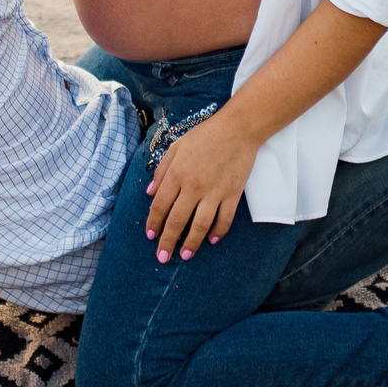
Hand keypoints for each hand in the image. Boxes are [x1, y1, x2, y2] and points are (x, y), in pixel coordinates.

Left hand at [143, 117, 258, 261]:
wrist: (237, 129)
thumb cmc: (205, 135)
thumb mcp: (176, 147)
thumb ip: (161, 170)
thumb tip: (150, 193)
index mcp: (176, 174)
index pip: (160, 206)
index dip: (154, 223)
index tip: (150, 236)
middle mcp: (193, 186)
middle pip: (177, 220)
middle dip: (167, 241)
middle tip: (163, 257)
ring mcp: (214, 192)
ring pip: (200, 225)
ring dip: (191, 243)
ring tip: (186, 254)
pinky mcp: (232, 194)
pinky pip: (224, 219)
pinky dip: (218, 232)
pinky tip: (212, 240)